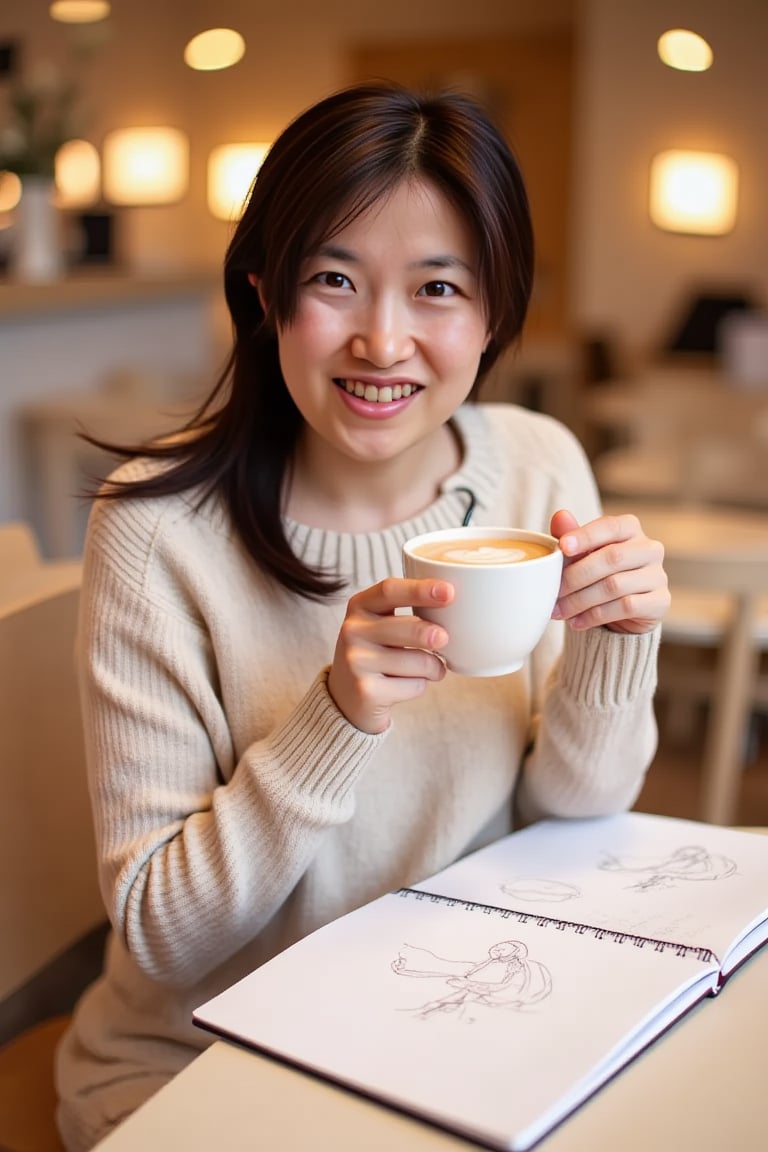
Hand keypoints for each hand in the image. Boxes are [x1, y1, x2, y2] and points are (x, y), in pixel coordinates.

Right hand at [327, 578, 452, 733]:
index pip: (390, 590)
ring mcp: (357, 662)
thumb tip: (454, 606)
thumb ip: (409, 611)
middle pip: (410, 627)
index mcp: (360, 606)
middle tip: (444, 639)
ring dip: (434, 667)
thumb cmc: (376, 652)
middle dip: (434, 634)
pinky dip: (421, 686)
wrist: (346, 696)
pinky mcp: (367, 691)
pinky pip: (414, 685)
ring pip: (418, 661)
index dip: (421, 590)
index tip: (450, 592)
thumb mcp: (382, 624)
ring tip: (429, 669)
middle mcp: (353, 630)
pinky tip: (407, 685)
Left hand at [550, 509, 669, 634]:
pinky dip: (595, 615)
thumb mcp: (580, 555)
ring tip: (559, 610)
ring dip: (581, 600)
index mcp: (631, 529)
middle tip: (554, 591)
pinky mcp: (660, 601)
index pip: (610, 526)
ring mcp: (658, 575)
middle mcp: (650, 548)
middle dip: (577, 576)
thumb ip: (570, 536)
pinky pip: (626, 607)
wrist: (621, 614)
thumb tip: (560, 515)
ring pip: (615, 585)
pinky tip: (577, 622)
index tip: (562, 547)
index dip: (586, 536)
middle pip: (612, 558)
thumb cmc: (597, 574)